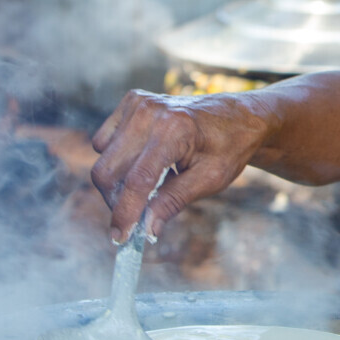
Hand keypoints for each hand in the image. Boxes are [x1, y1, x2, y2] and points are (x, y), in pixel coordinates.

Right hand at [90, 90, 268, 241]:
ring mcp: (138, 103)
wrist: (236, 117)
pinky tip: (145, 159)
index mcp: (174, 130)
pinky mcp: (132, 101)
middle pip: (109, 170)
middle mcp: (150, 112)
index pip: (137, 179)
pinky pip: (105, 142)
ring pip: (103, 158)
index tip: (120, 238)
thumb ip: (174, 201)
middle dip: (117, 201)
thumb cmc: (227, 148)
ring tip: (153, 181)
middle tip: (134, 218)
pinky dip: (117, 159)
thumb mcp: (210, 180)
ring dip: (118, 181)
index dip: (125, 212)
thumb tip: (146, 228)